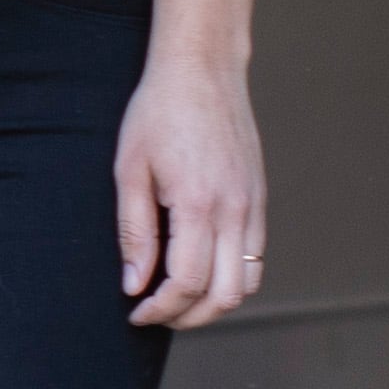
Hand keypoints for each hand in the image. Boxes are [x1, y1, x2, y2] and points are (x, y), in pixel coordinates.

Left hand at [115, 49, 266, 327]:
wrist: (202, 71)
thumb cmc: (158, 114)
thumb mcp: (129, 171)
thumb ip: (134, 232)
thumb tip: (134, 284)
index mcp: (199, 204)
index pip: (187, 282)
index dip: (161, 309)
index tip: (136, 313)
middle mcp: (236, 211)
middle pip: (226, 295)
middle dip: (189, 316)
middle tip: (155, 314)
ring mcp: (254, 205)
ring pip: (250, 281)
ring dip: (215, 302)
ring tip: (176, 298)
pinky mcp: (260, 198)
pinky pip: (256, 255)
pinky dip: (233, 276)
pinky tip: (199, 268)